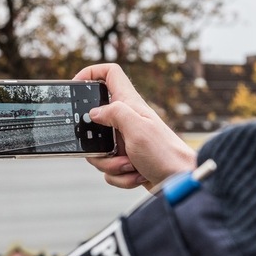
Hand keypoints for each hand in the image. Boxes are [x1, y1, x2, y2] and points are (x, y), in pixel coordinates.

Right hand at [74, 64, 196, 189]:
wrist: (180, 182)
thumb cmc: (165, 153)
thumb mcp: (137, 129)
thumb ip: (114, 113)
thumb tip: (93, 112)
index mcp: (129, 105)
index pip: (110, 73)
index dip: (91, 73)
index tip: (76, 85)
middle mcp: (126, 120)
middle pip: (94, 123)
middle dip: (96, 144)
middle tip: (110, 149)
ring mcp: (126, 141)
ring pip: (99, 151)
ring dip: (111, 164)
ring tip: (131, 164)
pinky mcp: (127, 160)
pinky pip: (109, 169)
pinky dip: (121, 177)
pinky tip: (137, 175)